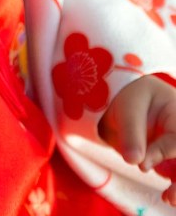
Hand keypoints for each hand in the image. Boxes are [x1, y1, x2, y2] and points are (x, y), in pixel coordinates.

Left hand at [99, 74, 175, 205]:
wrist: (129, 104)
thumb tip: (134, 161)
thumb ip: (131, 132)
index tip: (142, 163)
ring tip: (169, 198)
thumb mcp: (128, 107)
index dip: (162, 153)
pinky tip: (167, 197)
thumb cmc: (131, 100)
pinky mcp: (175, 161)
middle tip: (171, 196)